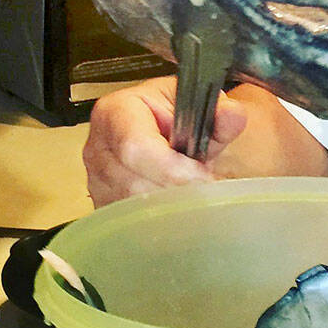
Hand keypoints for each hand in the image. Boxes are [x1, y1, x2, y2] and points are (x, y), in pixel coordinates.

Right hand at [82, 76, 248, 205]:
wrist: (158, 127)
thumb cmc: (172, 117)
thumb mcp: (197, 106)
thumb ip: (218, 112)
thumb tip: (232, 116)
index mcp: (115, 112)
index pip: (136, 147)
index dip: (172, 168)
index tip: (202, 177)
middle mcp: (98, 146)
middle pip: (134, 183)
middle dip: (176, 191)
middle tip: (205, 192)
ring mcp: (95, 178)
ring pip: (132, 207)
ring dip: (168, 207)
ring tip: (193, 198)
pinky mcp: (102, 202)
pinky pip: (128, 222)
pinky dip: (157, 220)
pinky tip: (177, 210)